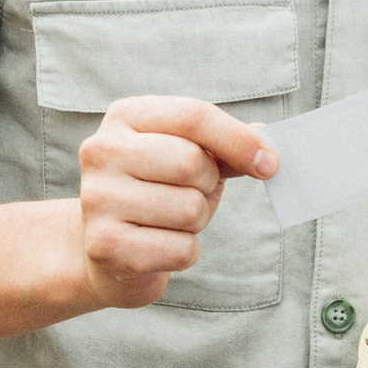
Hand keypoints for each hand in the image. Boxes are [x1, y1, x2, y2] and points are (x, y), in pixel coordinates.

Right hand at [74, 94, 277, 309]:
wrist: (105, 250)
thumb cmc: (157, 192)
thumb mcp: (188, 157)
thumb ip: (225, 146)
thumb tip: (268, 145)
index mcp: (125, 116)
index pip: (193, 116)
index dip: (239, 140)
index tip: (270, 163)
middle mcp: (102, 150)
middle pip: (191, 162)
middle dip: (209, 185)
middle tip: (195, 194)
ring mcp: (97, 198)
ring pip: (189, 209)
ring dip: (197, 220)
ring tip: (173, 220)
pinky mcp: (104, 245)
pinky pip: (180, 249)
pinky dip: (185, 252)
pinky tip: (160, 246)